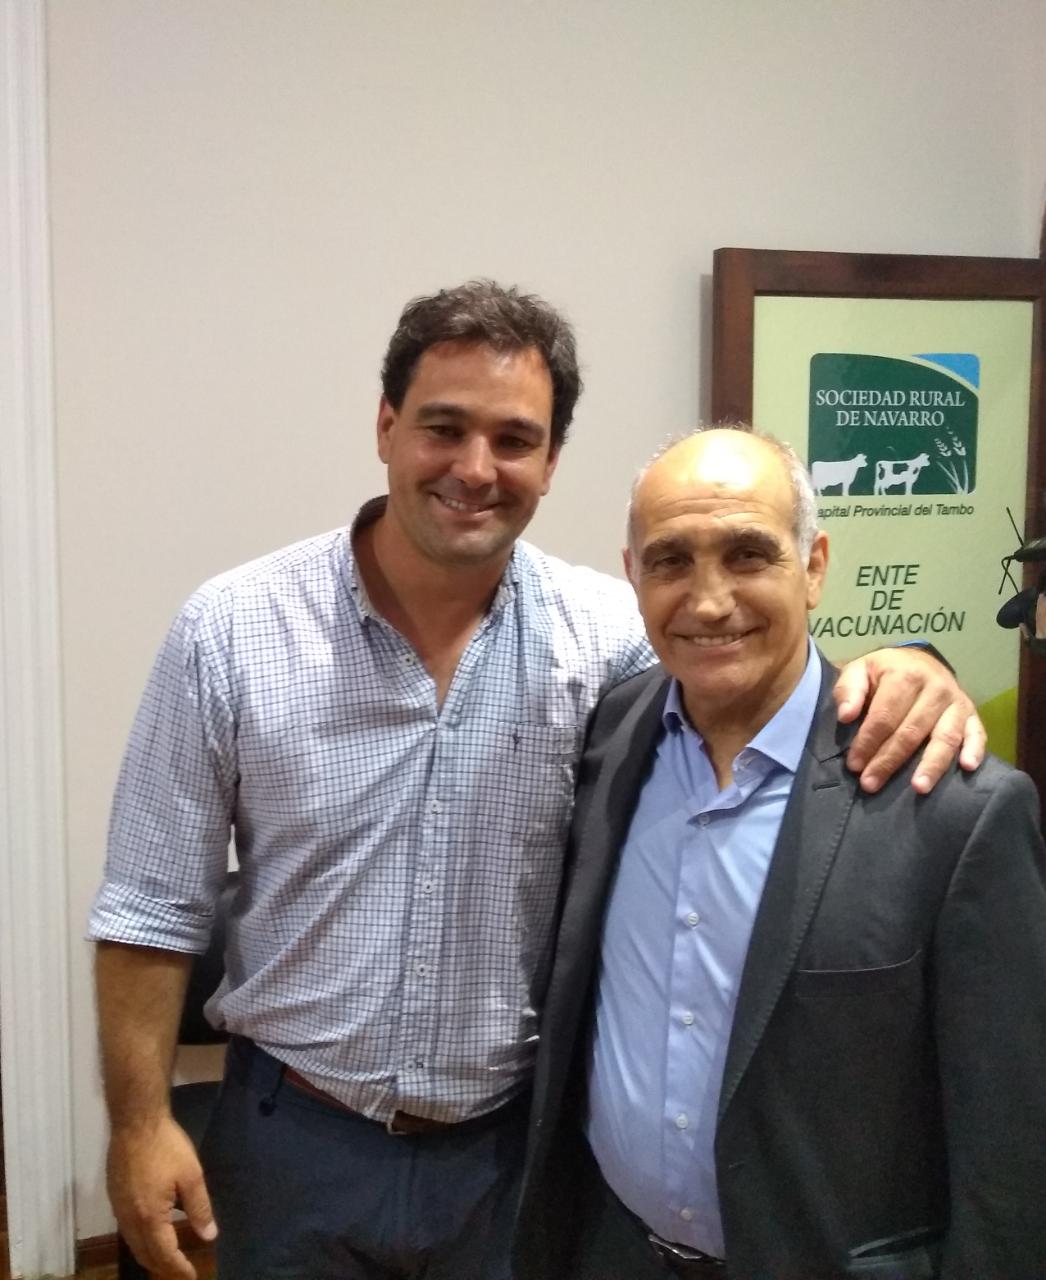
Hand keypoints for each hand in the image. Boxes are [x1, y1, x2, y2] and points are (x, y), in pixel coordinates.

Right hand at [107, 1116, 216, 1279]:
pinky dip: (140, 1241)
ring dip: (150, 1256)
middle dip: (163, 1268)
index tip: (192, 1276)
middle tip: (181, 1271)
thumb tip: (209, 1236)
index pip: (164, 1254)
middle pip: (145, 1255)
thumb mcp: (191, 1176)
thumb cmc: (167, 1147)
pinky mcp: (114, 1198)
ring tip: (168, 1259)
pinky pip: (126, 1231)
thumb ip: (199, 1208)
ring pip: (133, 1244)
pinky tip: (151, 1234)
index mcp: (150, 1217)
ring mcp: (119, 1209)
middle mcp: (130, 1220)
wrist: (135, 1122)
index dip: (179, 1268)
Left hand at [834, 647, 985, 793]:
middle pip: (911, 731)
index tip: (854, 765)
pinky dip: (975, 750)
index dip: (868, 742)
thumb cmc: (884, 672)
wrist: (917, 662)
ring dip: (932, 764)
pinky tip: (968, 767)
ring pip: (945, 737)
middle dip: (889, 760)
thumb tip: (846, 716)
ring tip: (919, 788)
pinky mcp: (972, 714)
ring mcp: (957, 701)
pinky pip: (977, 733)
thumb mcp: (859, 670)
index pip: (885, 716)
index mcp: (906, 675)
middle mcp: (936, 687)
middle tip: (870, 784)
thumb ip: (849, 690)